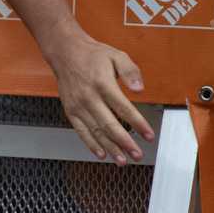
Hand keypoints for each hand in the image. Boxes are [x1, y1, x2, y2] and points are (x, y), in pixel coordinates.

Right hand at [46, 26, 153, 162]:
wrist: (64, 52)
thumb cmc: (92, 55)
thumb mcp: (116, 56)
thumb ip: (131, 71)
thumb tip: (139, 88)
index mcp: (103, 83)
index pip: (124, 108)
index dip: (138, 124)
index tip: (149, 135)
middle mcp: (89, 97)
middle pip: (109, 125)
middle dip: (125, 142)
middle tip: (138, 154)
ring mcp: (78, 105)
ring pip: (95, 131)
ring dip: (110, 148)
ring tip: (122, 160)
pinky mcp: (70, 110)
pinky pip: (81, 131)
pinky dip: (90, 144)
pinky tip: (101, 154)